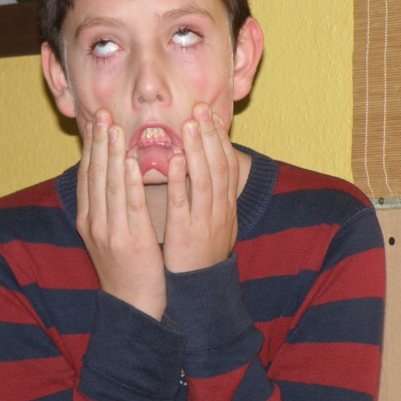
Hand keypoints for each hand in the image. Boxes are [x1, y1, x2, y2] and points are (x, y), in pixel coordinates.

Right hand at [76, 109, 166, 318]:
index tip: (96, 122)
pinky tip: (134, 161)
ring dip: (113, 154)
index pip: (87, 176)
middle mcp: (94, 223)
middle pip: (95, 175)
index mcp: (88, 220)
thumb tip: (113, 177)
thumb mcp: (108, 236)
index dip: (91, 148)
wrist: (133, 306)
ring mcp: (111, 232)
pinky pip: (132, 206)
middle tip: (103, 114)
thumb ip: (108, 208)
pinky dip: (133, 181)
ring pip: (111, 185)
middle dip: (99, 142)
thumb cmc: (126, 268)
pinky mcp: (132, 241)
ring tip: (116, 128)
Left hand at [163, 103, 238, 272]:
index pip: (227, 164)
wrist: (199, 293)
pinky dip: (179, 180)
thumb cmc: (200, 255)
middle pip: (219, 166)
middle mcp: (220, 211)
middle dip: (210, 135)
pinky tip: (173, 160)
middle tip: (200, 107)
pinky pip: (184, 204)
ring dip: (198, 150)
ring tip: (190, 124)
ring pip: (205, 180)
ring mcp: (205, 223)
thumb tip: (205, 168)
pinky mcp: (186, 235)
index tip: (210, 114)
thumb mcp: (213, 223)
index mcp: (226, 206)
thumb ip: (211, 197)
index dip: (219, 138)